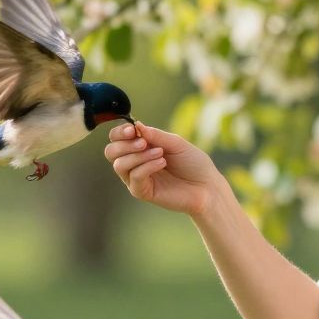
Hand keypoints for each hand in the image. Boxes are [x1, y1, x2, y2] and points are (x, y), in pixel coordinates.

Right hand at [104, 121, 225, 217]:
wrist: (207, 186)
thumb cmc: (193, 163)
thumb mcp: (176, 143)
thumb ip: (156, 135)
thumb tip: (136, 125)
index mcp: (140, 148)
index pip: (116, 139)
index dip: (120, 133)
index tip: (132, 130)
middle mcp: (135, 163)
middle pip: (111, 152)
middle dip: (124, 144)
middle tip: (144, 143)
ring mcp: (137, 179)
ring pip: (119, 165)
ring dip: (137, 155)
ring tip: (160, 153)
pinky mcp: (143, 192)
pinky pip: (134, 177)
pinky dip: (146, 166)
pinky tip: (162, 162)